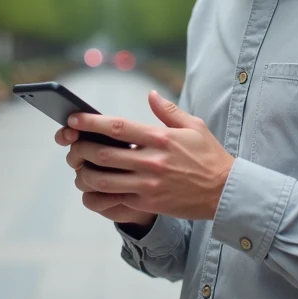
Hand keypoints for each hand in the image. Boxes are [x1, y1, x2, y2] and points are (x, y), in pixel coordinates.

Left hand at [60, 91, 234, 220]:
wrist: (225, 191)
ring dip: (85, 173)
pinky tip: (91, 189)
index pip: (118, 127)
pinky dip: (98, 195)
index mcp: (160, 138)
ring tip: (79, 167)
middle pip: (104, 155)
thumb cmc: (210, 157)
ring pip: (103, 181)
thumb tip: (151, 95)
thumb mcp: (194, 127)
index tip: (74, 119)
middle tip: (72, 145)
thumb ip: (168, 111)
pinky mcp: (149, 203)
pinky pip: (114, 201)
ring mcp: (148, 185)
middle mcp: (151, 161)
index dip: (91, 123)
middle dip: (80, 149)